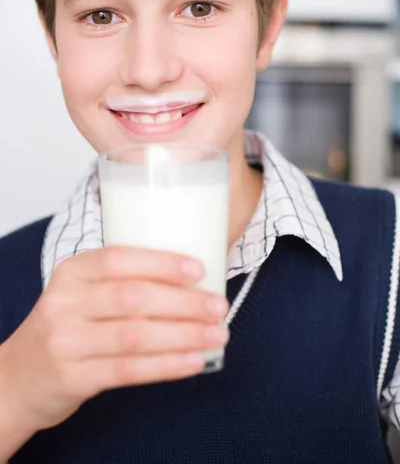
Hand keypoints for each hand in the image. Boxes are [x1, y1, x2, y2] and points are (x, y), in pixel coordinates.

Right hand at [0, 246, 228, 432]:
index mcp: (72, 272)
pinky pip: (129, 371)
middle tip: (218, 306)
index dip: (162, 263)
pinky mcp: (73, 378)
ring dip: (184, 335)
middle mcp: (65, 302)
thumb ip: (122, 281)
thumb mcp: (82, 292)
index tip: (199, 269)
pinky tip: (194, 361)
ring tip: (217, 335)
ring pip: (136, 336)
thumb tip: (192, 279)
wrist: (20, 375)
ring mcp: (66, 342)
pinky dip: (167, 366)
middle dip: (184, 302)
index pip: (119, 259)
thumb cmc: (68, 326)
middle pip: (133, 298)